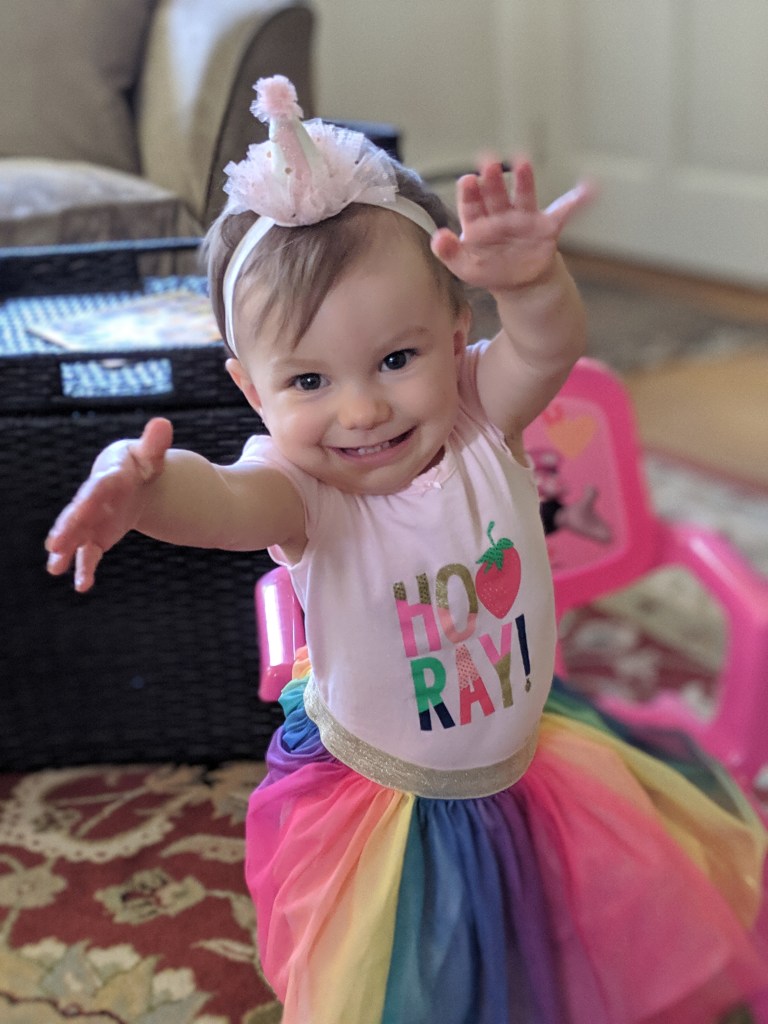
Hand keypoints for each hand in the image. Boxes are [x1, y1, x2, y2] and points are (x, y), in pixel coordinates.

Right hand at [45, 418, 172, 591]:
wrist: (133, 480)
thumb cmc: (141, 464)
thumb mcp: (151, 455)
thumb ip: (155, 443)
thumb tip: (163, 425)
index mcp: (108, 475)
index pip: (100, 486)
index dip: (92, 497)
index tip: (83, 508)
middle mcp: (93, 498)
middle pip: (80, 512)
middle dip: (69, 527)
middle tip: (55, 543)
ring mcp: (92, 519)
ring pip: (77, 535)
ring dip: (67, 551)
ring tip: (54, 567)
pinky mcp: (96, 536)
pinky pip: (89, 553)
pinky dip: (85, 568)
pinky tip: (81, 585)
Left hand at [431, 157, 592, 292]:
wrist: (521, 284)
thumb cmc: (490, 271)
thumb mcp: (465, 267)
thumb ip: (449, 252)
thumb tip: (438, 237)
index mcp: (478, 222)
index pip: (472, 205)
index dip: (470, 193)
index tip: (468, 181)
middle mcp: (500, 215)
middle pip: (495, 195)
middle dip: (492, 180)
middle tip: (488, 163)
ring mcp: (524, 219)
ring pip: (523, 196)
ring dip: (522, 180)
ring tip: (522, 162)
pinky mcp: (546, 227)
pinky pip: (563, 212)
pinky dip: (578, 200)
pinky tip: (590, 188)